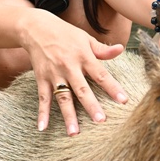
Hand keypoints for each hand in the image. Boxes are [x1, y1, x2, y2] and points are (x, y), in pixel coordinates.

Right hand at [20, 11, 128, 135]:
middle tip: (100, 121)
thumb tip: (121, 49)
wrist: (35, 28)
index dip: (112, 87)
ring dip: (68, 116)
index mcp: (83, 57)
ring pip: (62, 98)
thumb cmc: (65, 33)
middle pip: (82, 89)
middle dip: (91, 105)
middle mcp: (69, 67)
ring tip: (74, 133)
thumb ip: (102, 49)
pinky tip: (42, 128)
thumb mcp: (85, 38)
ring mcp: (54, 74)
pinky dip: (42, 113)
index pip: (101, 74)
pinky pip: (42, 98)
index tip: (123, 100)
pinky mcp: (41, 79)